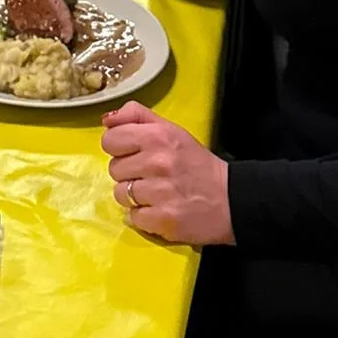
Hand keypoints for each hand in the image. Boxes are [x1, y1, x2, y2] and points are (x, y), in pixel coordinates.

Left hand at [101, 101, 233, 245]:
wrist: (231, 199)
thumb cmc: (197, 163)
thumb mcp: (171, 129)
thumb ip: (137, 117)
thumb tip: (106, 121)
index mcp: (157, 136)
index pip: (110, 140)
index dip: (118, 147)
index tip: (133, 153)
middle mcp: (156, 162)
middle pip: (114, 169)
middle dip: (129, 172)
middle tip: (150, 174)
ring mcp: (159, 193)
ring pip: (120, 194)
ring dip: (135, 196)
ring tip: (156, 193)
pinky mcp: (163, 220)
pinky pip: (133, 217)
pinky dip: (144, 216)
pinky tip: (160, 209)